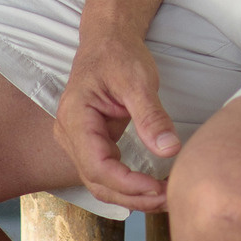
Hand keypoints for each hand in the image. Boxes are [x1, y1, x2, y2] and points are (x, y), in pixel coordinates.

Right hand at [53, 35, 179, 211]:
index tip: (158, 188)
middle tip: (169, 199)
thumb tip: (170, 150)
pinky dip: (128, 184)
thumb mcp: (138, 81)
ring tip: (164, 198)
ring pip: (100, 182)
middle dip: (133, 196)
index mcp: (75, 120)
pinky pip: (106, 172)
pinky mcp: (92, 144)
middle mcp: (70, 136)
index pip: (97, 166)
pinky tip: (152, 188)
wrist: (107, 41)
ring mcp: (78, 142)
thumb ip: (151, 116)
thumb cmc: (119, 55)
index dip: (128, 184)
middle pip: (97, 182)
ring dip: (131, 195)